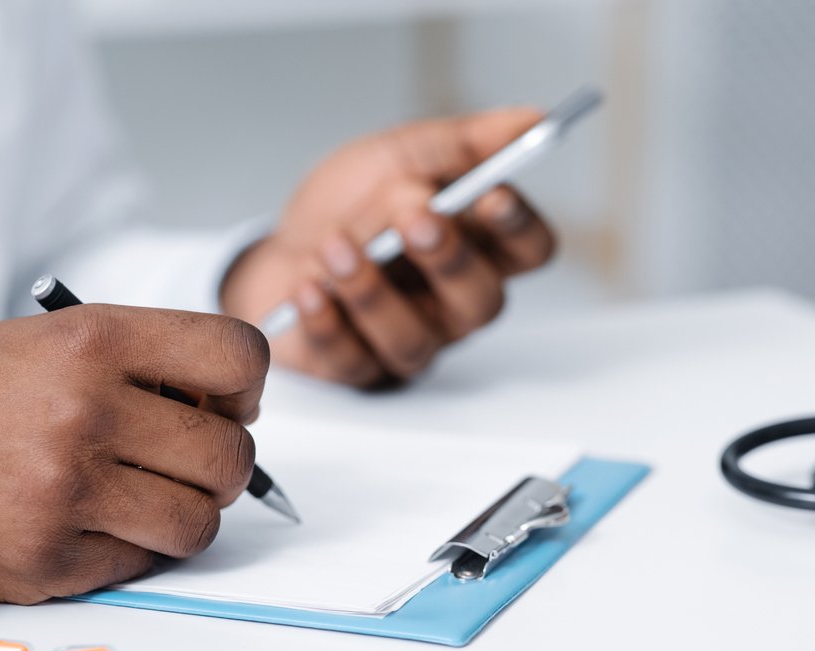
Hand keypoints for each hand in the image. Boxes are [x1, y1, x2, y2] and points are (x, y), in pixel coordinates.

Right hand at [0, 306, 269, 603]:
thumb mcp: (52, 340)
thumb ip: (143, 365)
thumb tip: (228, 413)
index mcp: (94, 340)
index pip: (238, 356)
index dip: (247, 389)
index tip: (225, 406)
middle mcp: (86, 411)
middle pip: (229, 455)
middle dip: (222, 466)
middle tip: (187, 465)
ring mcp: (65, 490)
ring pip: (198, 524)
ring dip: (185, 516)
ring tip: (145, 500)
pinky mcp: (45, 558)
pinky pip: (140, 564)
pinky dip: (130, 551)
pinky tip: (91, 525)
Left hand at [220, 108, 555, 386]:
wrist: (283, 246)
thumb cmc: (353, 206)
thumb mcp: (401, 155)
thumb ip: (462, 143)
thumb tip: (531, 120)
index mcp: (479, 247)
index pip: (529, 249)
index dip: (518, 227)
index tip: (492, 195)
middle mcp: (453, 303)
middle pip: (481, 302)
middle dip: (449, 260)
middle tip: (416, 220)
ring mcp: (408, 340)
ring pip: (413, 341)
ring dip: (373, 293)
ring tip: (336, 248)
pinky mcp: (355, 367)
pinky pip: (351, 360)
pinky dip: (326, 323)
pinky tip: (307, 290)